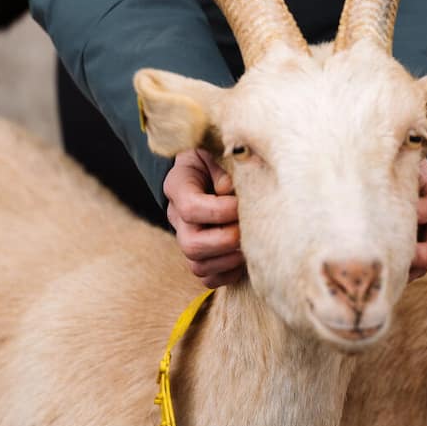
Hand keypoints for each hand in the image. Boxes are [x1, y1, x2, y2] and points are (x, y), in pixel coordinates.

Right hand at [164, 147, 245, 287]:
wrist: (205, 165)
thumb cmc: (214, 152)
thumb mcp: (213, 148)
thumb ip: (221, 165)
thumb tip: (227, 189)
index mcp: (178, 185)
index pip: (190, 208)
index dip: (218, 211)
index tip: (240, 204)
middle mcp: (177, 216)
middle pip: (191, 244)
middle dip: (225, 240)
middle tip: (247, 229)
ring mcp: (185, 237)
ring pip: (198, 265)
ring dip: (229, 259)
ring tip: (249, 244)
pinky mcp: (199, 254)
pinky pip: (206, 278)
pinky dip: (227, 274)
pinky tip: (243, 258)